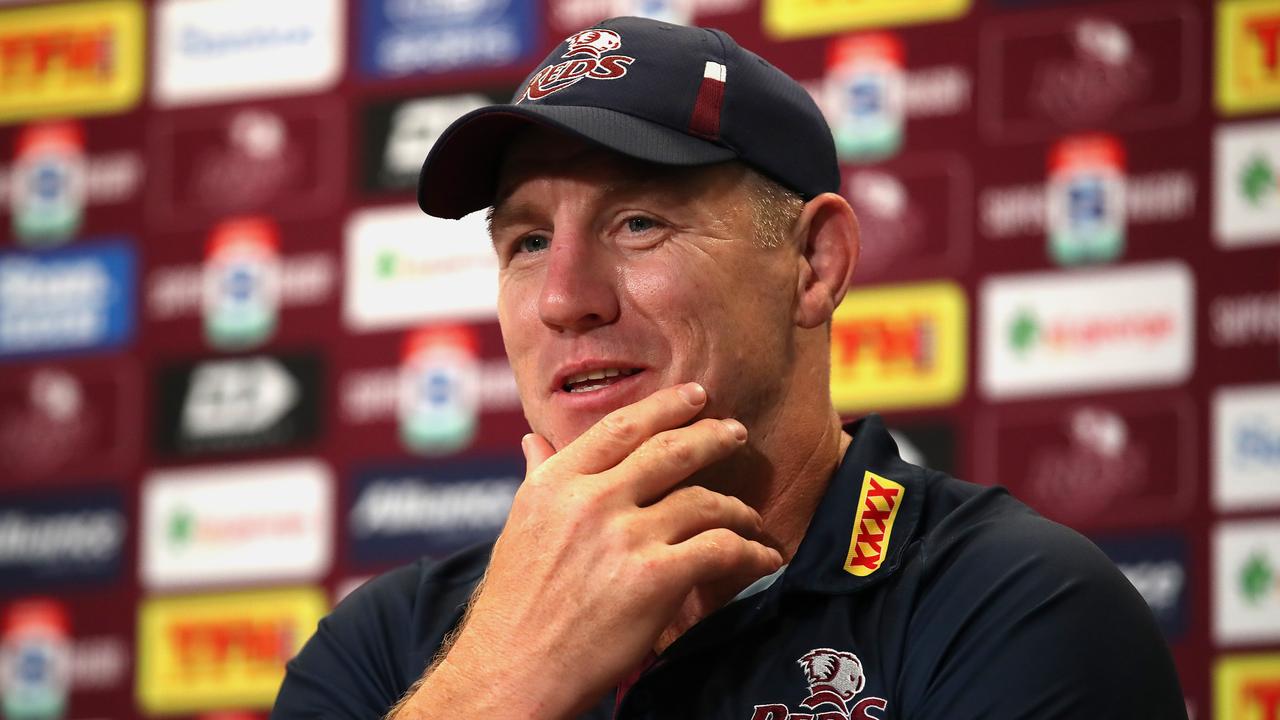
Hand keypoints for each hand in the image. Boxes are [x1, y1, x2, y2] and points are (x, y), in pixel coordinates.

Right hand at [404, 383, 782, 718]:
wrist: (513, 673)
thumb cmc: (513, 607)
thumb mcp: (519, 527)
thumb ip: (538, 477)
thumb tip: (534, 440)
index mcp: (556, 483)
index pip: (622, 427)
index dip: (666, 406)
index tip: (695, 397)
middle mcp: (591, 501)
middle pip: (671, 452)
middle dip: (713, 437)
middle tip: (737, 433)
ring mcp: (625, 537)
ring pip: (703, 501)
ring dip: (738, 508)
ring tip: (751, 518)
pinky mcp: (655, 577)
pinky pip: (722, 548)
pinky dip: (751, 552)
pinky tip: (762, 558)